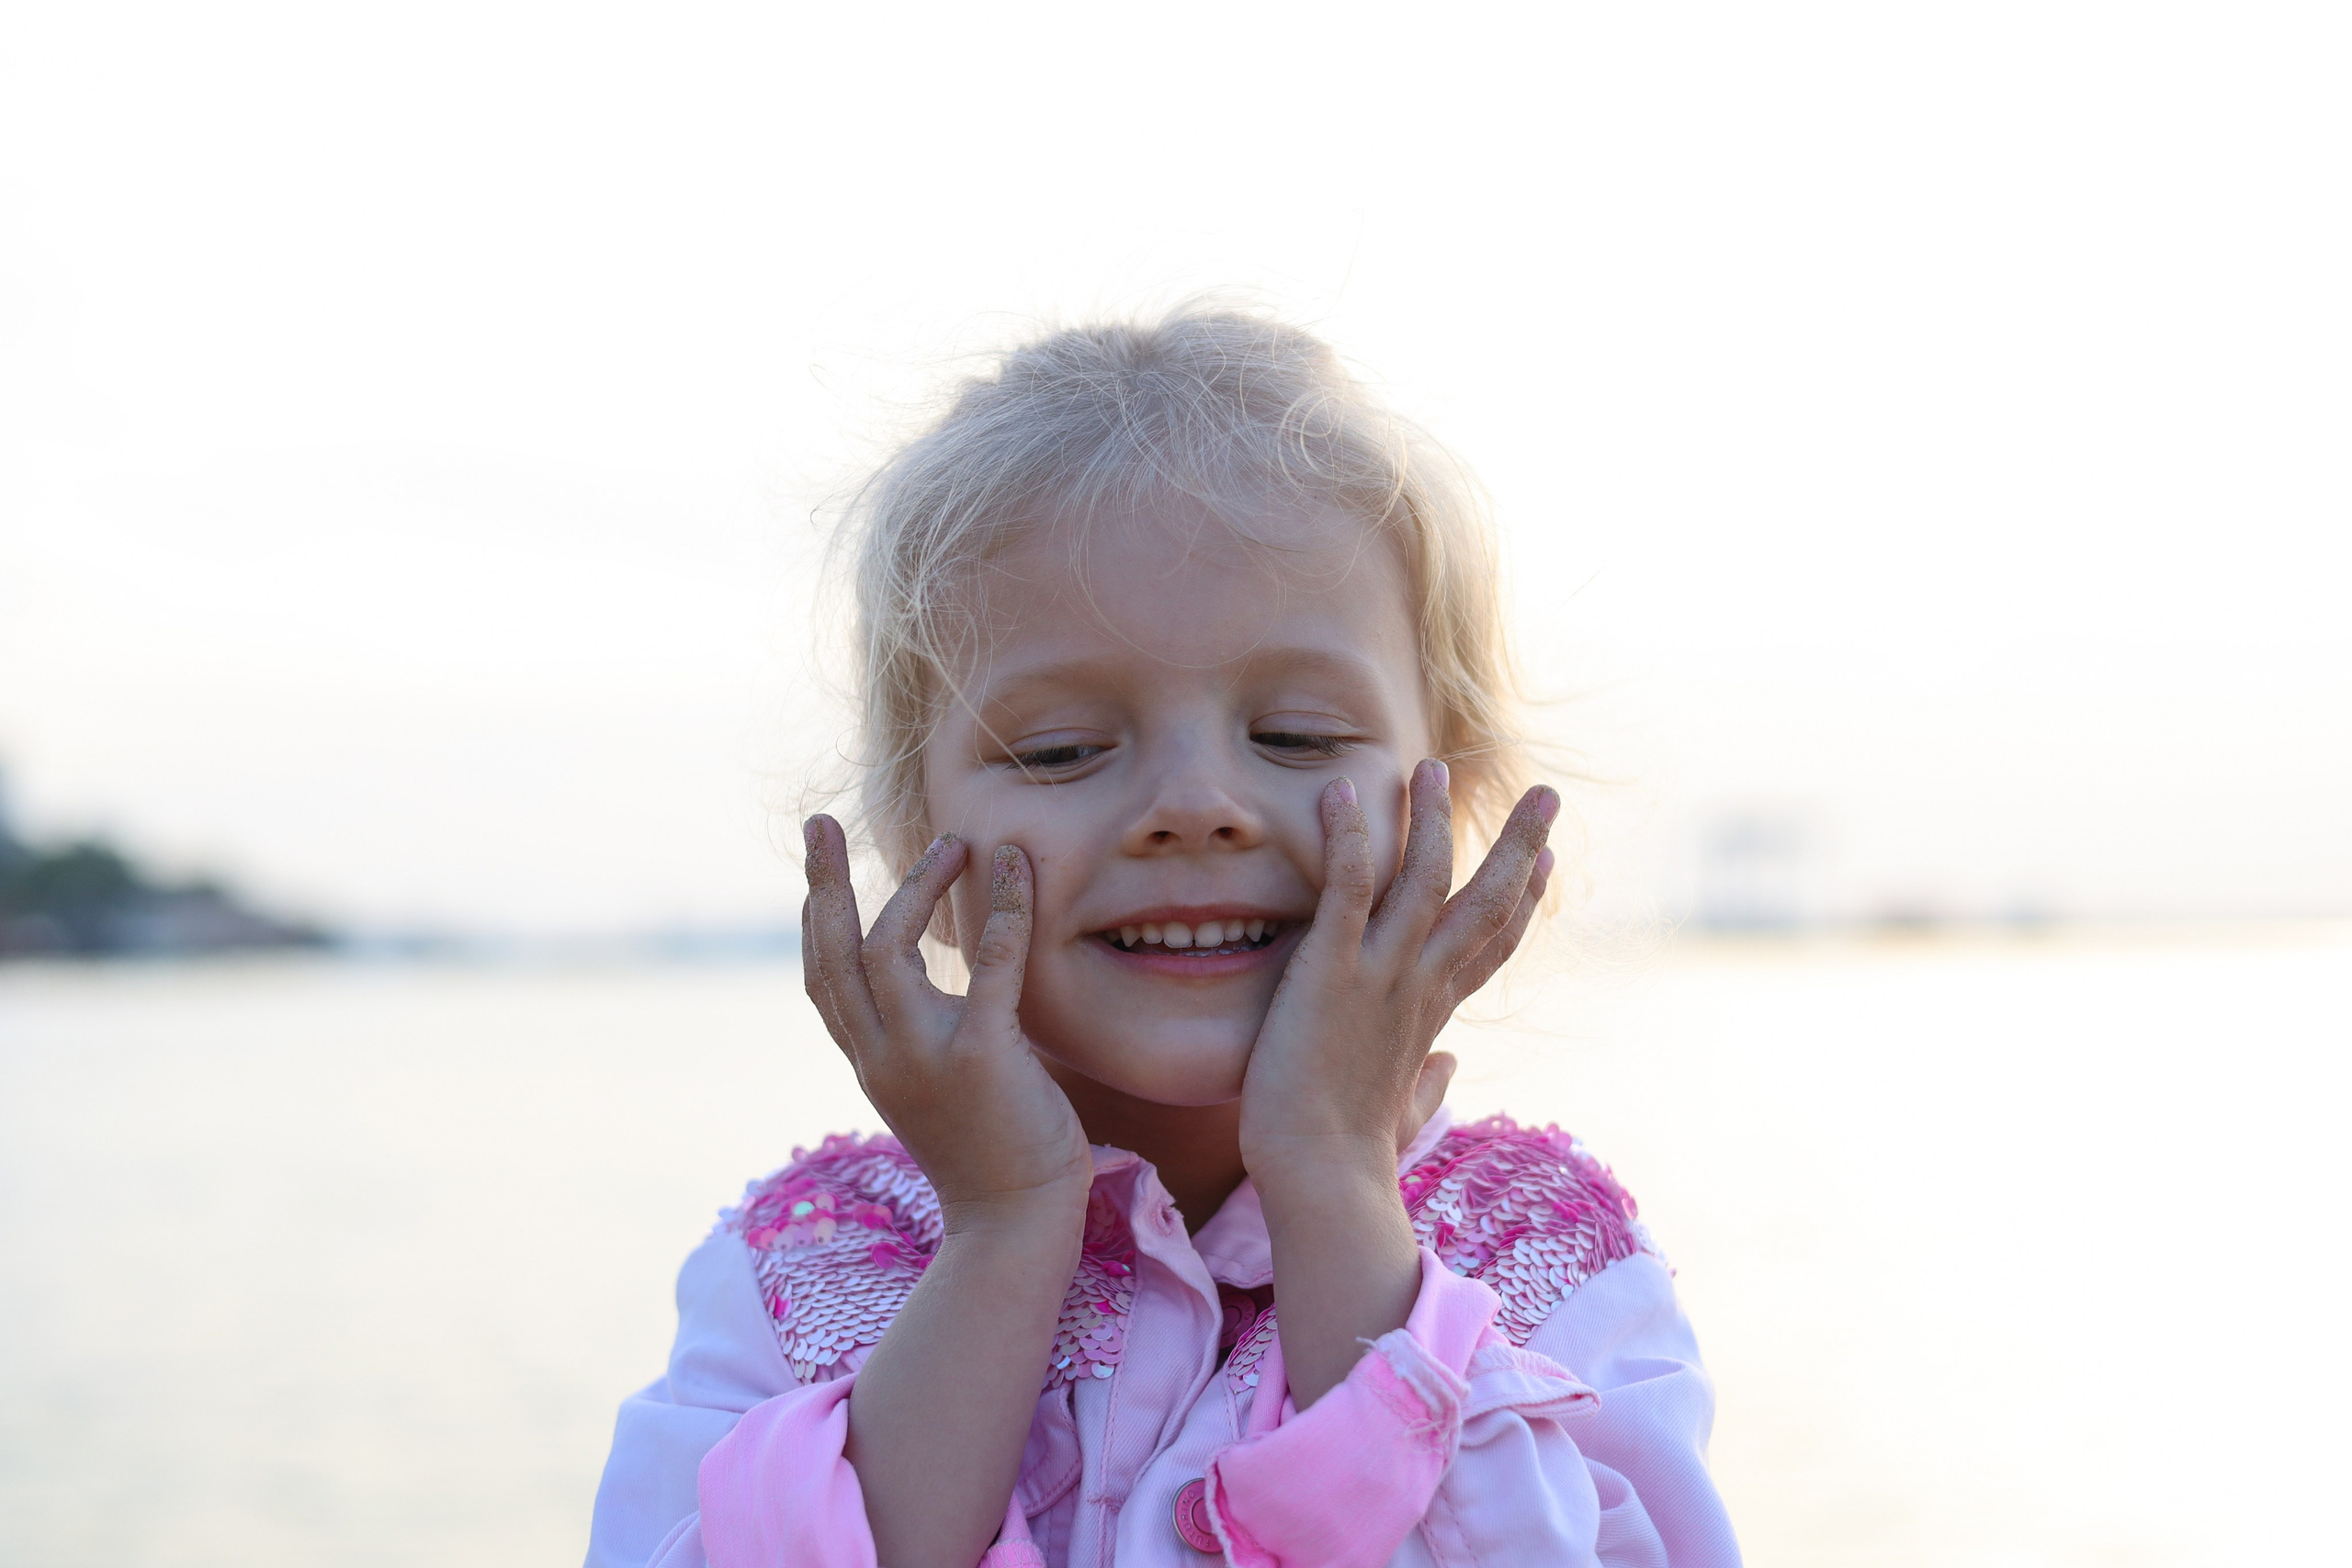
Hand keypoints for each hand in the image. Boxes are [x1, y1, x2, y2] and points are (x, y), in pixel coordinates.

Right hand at [800, 818, 1093, 1224]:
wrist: (1016, 1224)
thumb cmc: (993, 1153)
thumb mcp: (937, 1092)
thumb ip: (925, 1041)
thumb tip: (942, 995)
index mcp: (871, 1064)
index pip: (822, 983)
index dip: (813, 921)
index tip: (818, 869)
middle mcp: (882, 1058)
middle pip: (830, 956)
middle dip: (821, 884)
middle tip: (818, 822)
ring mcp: (924, 1059)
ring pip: (887, 952)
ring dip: (915, 887)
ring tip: (954, 844)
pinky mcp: (980, 1059)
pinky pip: (988, 968)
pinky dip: (1003, 910)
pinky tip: (1015, 867)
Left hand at [1239, 762, 1556, 1178]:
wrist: (1320, 1176)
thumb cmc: (1346, 1153)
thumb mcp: (1398, 1112)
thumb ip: (1426, 1086)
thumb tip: (1446, 1073)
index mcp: (1433, 1017)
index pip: (1490, 948)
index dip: (1522, 903)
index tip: (1546, 864)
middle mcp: (1420, 987)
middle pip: (1486, 903)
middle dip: (1517, 845)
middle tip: (1546, 795)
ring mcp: (1382, 975)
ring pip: (1423, 878)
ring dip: (1430, 819)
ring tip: (1430, 768)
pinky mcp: (1333, 971)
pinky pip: (1347, 887)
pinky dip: (1347, 836)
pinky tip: (1340, 792)